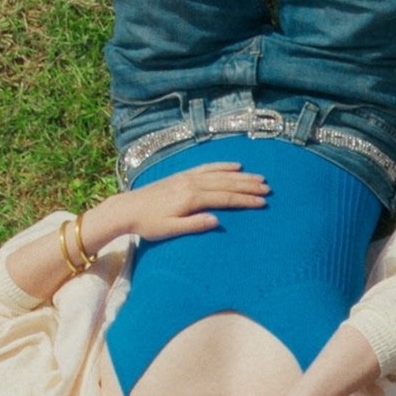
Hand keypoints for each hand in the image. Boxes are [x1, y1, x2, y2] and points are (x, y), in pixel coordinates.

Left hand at [87, 162, 268, 246]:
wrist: (127, 208)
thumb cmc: (148, 223)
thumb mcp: (169, 230)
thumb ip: (193, 225)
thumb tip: (216, 220)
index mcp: (191, 198)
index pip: (225, 198)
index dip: (245, 200)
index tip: (262, 202)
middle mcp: (192, 184)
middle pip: (226, 184)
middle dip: (248, 186)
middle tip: (268, 188)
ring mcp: (188, 177)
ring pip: (220, 174)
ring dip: (240, 175)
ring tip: (258, 177)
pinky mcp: (183, 175)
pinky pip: (207, 168)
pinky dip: (222, 165)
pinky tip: (234, 165)